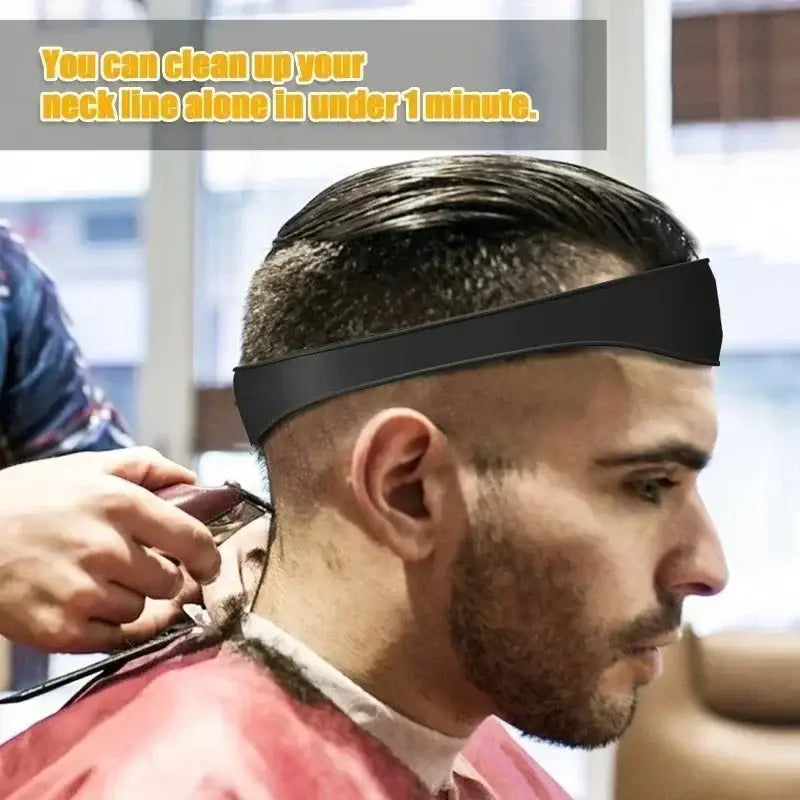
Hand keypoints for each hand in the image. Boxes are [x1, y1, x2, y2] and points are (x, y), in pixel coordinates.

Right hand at [0, 447, 220, 652]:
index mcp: (120, 504)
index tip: (207, 564)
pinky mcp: (61, 631)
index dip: (207, 556)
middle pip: (171, 581)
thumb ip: (146, 467)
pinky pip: (115, 640)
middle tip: (142, 569)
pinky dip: (111, 627)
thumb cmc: (26, 498)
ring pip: (143, 610)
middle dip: (164, 577)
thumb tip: (193, 481)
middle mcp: (107, 549)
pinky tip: (91, 607)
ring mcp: (84, 593)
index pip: (192, 539)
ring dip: (132, 600)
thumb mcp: (85, 467)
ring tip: (100, 582)